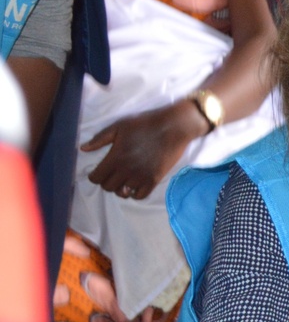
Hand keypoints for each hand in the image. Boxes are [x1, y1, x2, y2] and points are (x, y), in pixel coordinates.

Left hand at [82, 103, 205, 199]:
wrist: (173, 127)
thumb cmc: (145, 124)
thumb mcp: (119, 127)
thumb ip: (100, 139)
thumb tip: (83, 149)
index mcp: (115, 158)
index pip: (96, 178)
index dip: (95, 176)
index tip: (100, 171)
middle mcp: (126, 170)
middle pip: (108, 187)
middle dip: (107, 181)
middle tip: (113, 173)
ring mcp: (141, 176)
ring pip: (122, 193)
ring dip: (120, 188)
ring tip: (124, 179)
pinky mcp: (154, 179)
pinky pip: (140, 196)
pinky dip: (134, 193)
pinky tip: (135, 184)